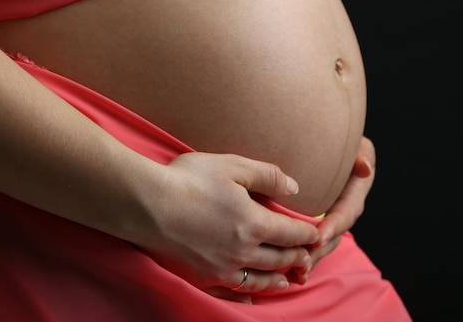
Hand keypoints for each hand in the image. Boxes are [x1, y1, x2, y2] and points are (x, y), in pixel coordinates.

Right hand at [138, 152, 319, 303]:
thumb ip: (267, 176)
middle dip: (297, 257)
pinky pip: (232, 291)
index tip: (316, 233)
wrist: (146, 205)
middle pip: (279, 258)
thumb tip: (294, 188)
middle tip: (307, 256)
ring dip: (278, 278)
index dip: (307, 233)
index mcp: (254, 223)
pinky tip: (251, 295)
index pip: (291, 233)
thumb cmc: (187, 180)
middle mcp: (243, 251)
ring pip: (260, 278)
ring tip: (287, 279)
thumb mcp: (231, 166)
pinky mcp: (202, 275)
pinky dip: (248, 294)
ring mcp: (222, 267)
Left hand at [289, 136, 375, 283]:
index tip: (318, 237)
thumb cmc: (338, 141)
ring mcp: (330, 218)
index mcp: (354, 192)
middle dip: (319, 252)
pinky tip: (290, 273)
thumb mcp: (355, 144)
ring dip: (311, 260)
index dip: (333, 226)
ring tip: (296, 275)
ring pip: (322, 244)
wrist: (320, 145)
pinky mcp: (315, 222)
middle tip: (302, 264)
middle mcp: (344, 208)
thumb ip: (362, 153)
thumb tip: (364, 167)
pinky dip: (302, 257)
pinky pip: (310, 242)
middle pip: (333, 235)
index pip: (345, 212)